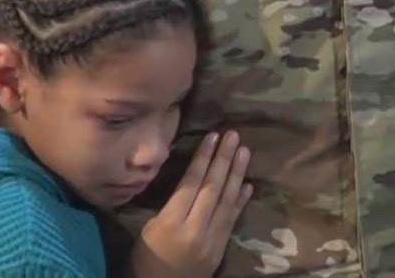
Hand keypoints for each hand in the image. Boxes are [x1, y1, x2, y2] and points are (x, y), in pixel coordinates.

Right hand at [131, 131, 251, 277]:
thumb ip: (169, 206)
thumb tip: (189, 180)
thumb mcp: (149, 229)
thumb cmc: (146, 258)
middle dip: (223, 159)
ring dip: (237, 174)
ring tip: (245, 151)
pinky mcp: (221, 248)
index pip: (192, 183)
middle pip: (212, 188)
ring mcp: (212, 240)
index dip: (203, 158)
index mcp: (172, 222)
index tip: (213, 136)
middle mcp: (195, 229)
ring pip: (227, 200)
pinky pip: (232, 219)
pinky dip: (240, 200)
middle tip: (234, 135)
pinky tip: (248, 184)